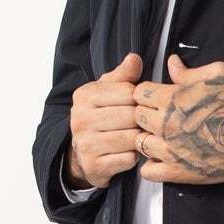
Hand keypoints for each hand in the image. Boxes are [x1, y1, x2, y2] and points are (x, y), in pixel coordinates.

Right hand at [65, 53, 143, 187]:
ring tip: (137, 136)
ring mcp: (86, 143)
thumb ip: (122, 76)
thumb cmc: (99, 118)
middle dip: (141, 120)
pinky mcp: (94, 165)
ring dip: (139, 138)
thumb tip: (134, 59)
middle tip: (142, 123)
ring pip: (130, 138)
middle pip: (130, 116)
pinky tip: (129, 151)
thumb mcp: (106, 92)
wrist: (80, 155)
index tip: (139, 105)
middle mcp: (80, 119)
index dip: (139, 99)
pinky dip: (134, 156)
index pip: (127, 92)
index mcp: (84, 96)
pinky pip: (128, 158)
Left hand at [132, 54, 223, 183]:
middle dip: (146, 115)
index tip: (157, 99)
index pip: (139, 93)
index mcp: (171, 98)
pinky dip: (152, 166)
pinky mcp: (176, 171)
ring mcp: (169, 150)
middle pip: (137, 117)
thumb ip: (188, 70)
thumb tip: (171, 63)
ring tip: (163, 139)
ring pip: (139, 143)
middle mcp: (165, 124)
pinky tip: (164, 158)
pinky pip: (147, 171)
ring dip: (149, 140)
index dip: (147, 95)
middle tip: (161, 118)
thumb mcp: (217, 74)